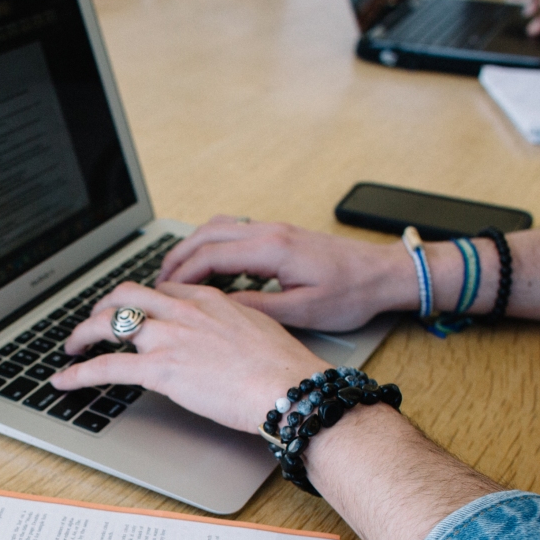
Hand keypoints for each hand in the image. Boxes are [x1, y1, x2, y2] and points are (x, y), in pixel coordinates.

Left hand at [49, 281, 325, 432]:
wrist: (288, 387)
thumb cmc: (285, 369)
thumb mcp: (263, 333)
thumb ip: (239, 329)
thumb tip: (235, 343)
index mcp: (211, 301)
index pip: (165, 289)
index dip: (145, 300)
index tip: (139, 312)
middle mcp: (184, 311)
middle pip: (128, 295)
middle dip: (104, 306)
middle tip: (95, 321)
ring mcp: (170, 338)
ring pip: (108, 323)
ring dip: (83, 334)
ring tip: (71, 347)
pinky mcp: (160, 369)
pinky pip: (106, 367)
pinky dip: (78, 373)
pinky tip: (65, 381)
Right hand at [156, 215, 417, 331]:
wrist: (383, 274)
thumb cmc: (351, 294)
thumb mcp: (302, 310)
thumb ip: (257, 307)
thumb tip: (219, 309)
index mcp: (271, 249)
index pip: (209, 256)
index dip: (180, 276)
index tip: (163, 295)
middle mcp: (268, 232)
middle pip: (205, 236)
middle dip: (176, 258)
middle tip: (156, 284)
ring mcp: (274, 230)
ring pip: (218, 229)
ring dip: (192, 249)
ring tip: (175, 275)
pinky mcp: (281, 236)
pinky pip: (234, 233)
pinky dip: (212, 246)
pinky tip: (209, 268)